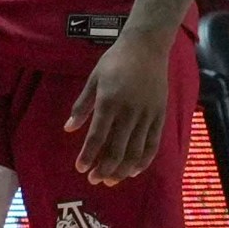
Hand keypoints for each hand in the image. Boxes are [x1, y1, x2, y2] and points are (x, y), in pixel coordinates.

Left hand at [66, 30, 168, 185]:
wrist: (146, 46)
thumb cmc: (115, 61)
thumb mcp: (93, 79)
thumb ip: (82, 105)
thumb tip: (68, 129)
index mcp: (109, 101)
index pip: (97, 136)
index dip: (88, 155)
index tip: (80, 168)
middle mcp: (129, 111)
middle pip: (116, 148)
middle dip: (104, 168)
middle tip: (94, 180)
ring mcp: (147, 114)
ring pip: (135, 150)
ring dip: (122, 169)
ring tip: (111, 180)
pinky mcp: (159, 114)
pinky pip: (153, 143)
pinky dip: (144, 160)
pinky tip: (134, 171)